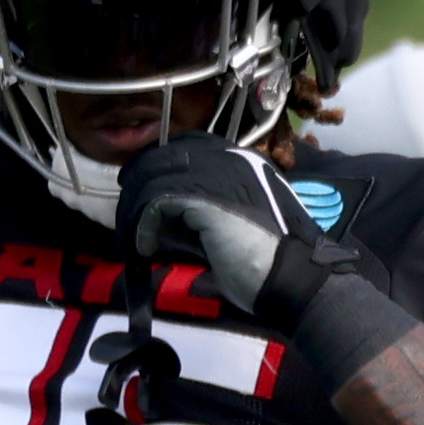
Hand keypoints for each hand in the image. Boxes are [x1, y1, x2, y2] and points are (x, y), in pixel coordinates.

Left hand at [117, 134, 322, 310]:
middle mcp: (231, 158)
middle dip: (140, 183)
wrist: (294, 278)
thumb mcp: (235, 231)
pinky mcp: (205, 196)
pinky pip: (156, 200)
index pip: (188, 145)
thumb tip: (170, 230)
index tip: (142, 196)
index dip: (159, 166)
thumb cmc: (271, 265)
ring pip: (154, 175)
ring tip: (136, 237)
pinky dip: (144, 224)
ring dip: (136, 209)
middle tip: (128, 216)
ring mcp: (219, 173)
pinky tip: (145, 246)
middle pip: (165, 154)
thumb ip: (204, 220)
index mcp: (243, 162)